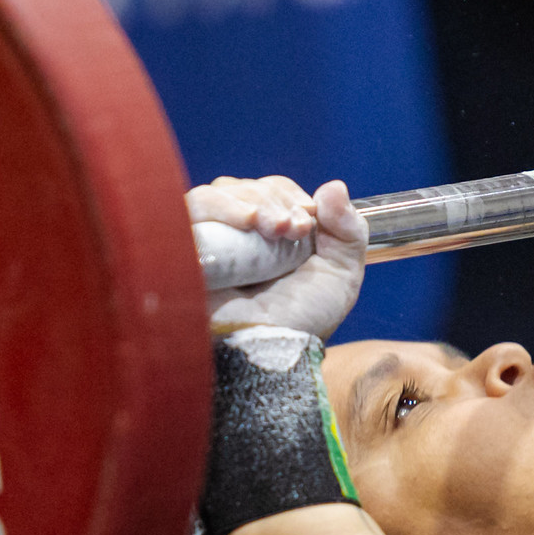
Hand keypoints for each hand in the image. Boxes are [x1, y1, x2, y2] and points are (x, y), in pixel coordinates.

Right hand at [189, 175, 369, 338]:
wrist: (272, 348)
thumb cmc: (303, 319)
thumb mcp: (341, 273)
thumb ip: (349, 229)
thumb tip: (335, 187)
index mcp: (271, 233)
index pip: (273, 189)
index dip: (291, 196)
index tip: (307, 223)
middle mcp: (236, 232)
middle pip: (245, 186)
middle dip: (274, 200)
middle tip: (292, 229)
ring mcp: (208, 239)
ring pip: (217, 192)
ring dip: (251, 201)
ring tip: (269, 227)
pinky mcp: (184, 247)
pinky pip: (190, 209)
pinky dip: (220, 208)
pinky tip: (245, 223)